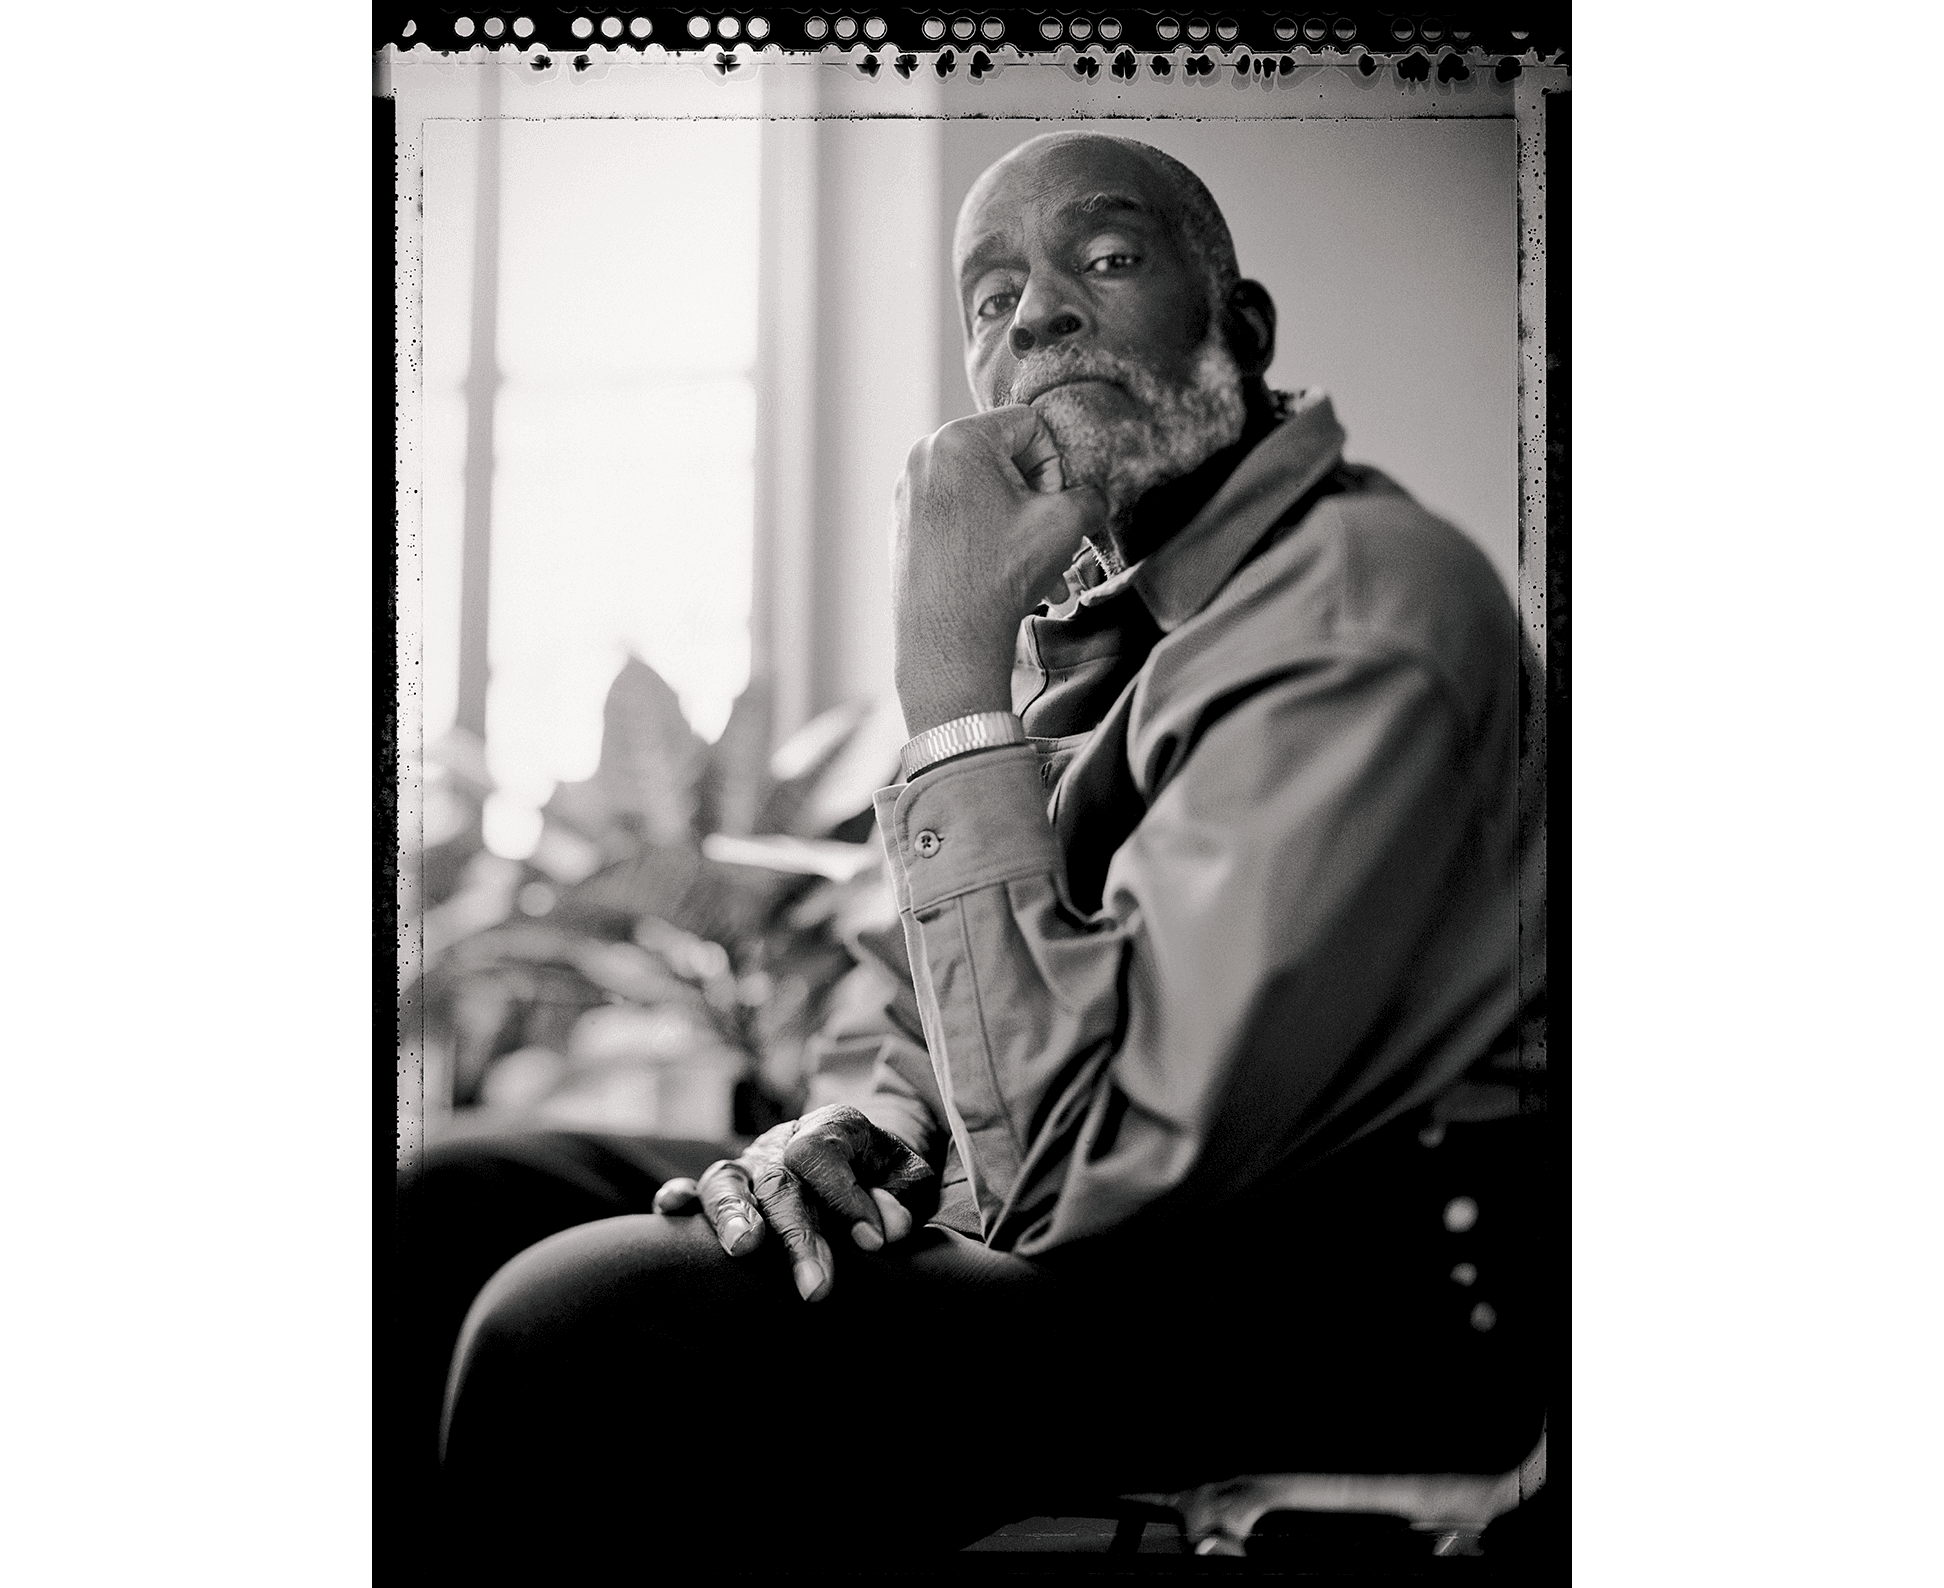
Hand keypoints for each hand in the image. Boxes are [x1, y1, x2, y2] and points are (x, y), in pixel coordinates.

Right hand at [651, 1104, 937, 1300]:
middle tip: (816, 1290)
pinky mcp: (724, 1188)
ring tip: (744, 1249)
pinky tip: (671, 1211)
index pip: (825, 1153)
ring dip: (733, 1215)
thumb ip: (904, 1199)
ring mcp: (748, 1165)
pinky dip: (678, 1198)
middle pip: (780, 1182)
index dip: (845, 1197)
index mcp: (832, 1129)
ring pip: (727, 1180)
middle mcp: (782, 1144)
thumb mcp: (909, 1182)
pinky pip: (691, 1189)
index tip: (872, 1243)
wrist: (861, 1161)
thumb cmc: (885, 1180)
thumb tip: (886, 1230)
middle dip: (796, 1236)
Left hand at [892, 406, 1106, 734]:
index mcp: (958, 438)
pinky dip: (982, 535)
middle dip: (1033, 497)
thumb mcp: (1065, 523)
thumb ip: (1090, 495)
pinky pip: (954, 513)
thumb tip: (1093, 497)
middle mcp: (923, 456)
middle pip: (1002, 457)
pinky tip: (999, 573)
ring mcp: (907, 491)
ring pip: (980, 490)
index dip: (1054, 465)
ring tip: (1031, 567)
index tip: (1050, 507)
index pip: (1030, 425)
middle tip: (1041, 537)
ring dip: (1014, 523)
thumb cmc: (1000, 576)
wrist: (948, 642)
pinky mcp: (901, 524)